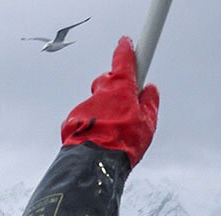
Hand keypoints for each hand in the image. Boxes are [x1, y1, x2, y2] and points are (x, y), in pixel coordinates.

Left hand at [60, 36, 158, 167]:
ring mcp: (83, 107)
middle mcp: (99, 94)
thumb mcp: (147, 124)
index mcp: (120, 89)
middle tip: (122, 104)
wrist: (93, 165)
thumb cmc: (122, 144)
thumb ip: (150, 103)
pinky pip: (82, 118)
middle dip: (113, 88)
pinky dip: (88, 125)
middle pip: (106, 83)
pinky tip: (95, 138)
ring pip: (94, 104)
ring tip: (108, 132)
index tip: (125, 43)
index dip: (125, 51)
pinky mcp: (70, 121)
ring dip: (101, 112)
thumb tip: (150, 90)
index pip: (123, 61)